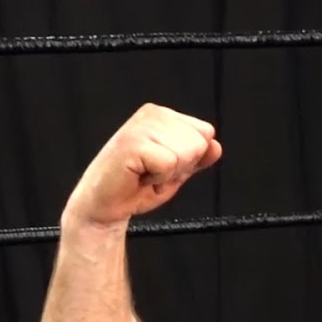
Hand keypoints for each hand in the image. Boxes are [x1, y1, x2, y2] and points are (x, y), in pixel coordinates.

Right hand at [65, 104, 222, 226]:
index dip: (191, 159)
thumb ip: (197, 159)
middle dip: (181, 167)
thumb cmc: (135, 187)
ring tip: (145, 174)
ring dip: (168, 174)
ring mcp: (141, 126)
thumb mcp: (176, 172)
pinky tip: (139, 177)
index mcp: (162, 116)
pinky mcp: (132, 143)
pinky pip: (169, 163)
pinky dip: (159, 178)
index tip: (165, 167)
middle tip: (153, 173)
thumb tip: (215, 146)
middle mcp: (152, 115)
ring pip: (186, 152)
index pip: (205, 132)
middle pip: (199, 142)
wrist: (105, 206)